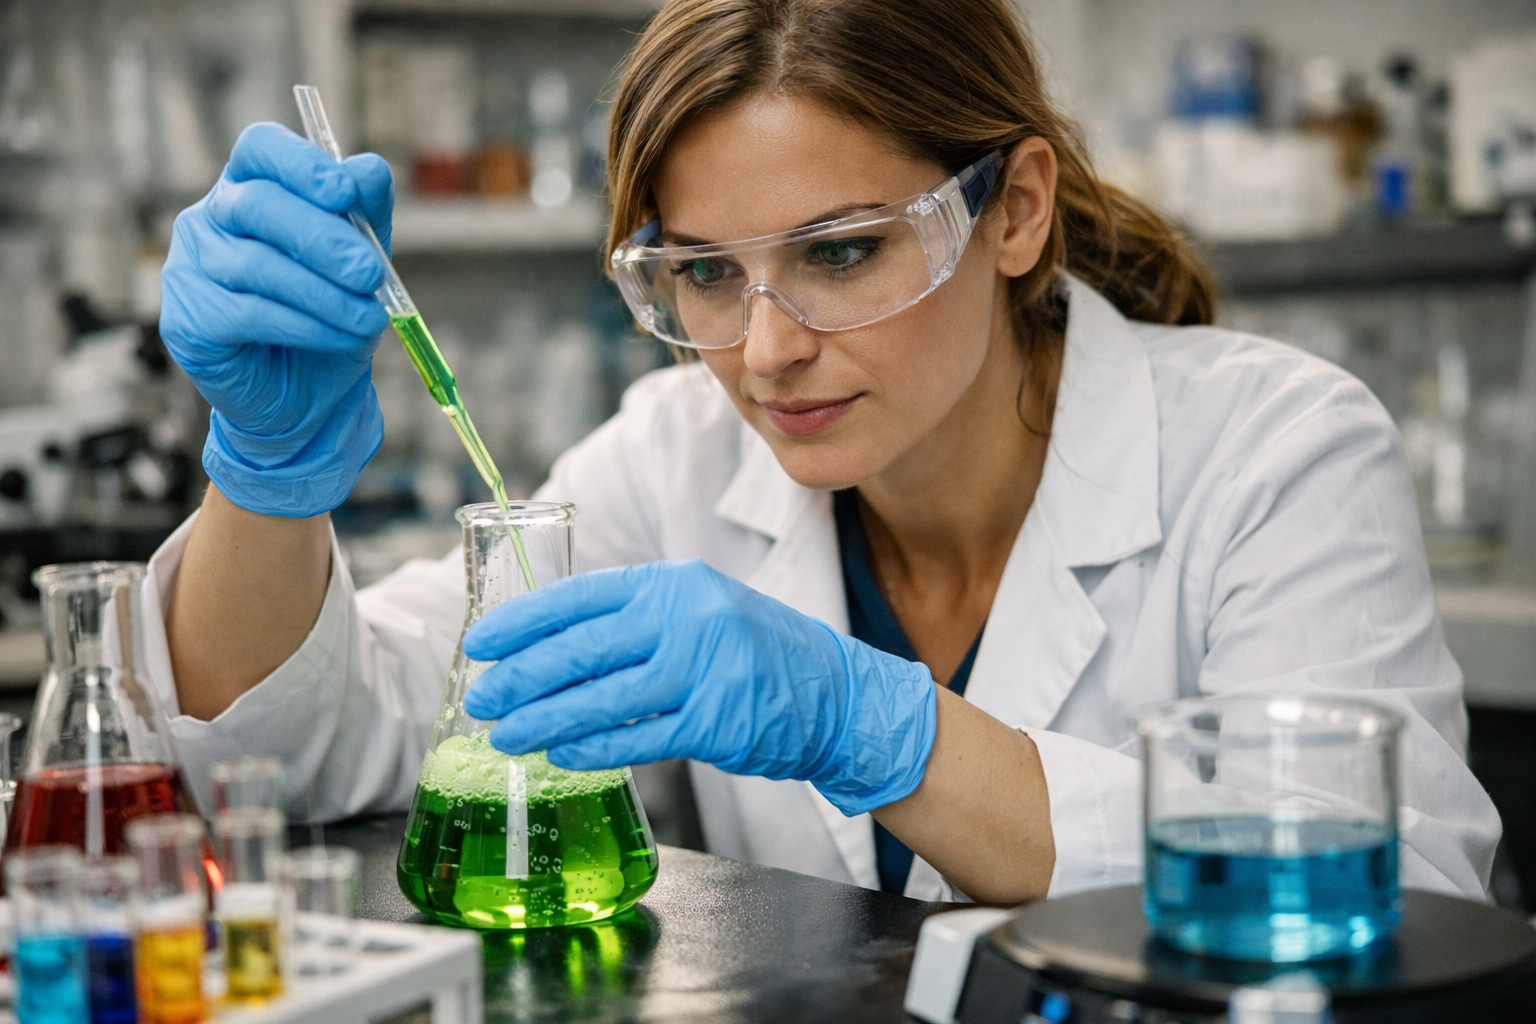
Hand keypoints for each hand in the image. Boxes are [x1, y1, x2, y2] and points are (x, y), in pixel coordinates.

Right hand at [160, 122, 393, 516]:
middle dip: (322, 239)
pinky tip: (342, 337)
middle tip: (370, 273)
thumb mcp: (360, 262)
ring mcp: (189, 267)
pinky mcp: (186, 319)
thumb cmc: (330, 315)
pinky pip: (248, 314)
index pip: (260, 149)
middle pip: (258, 204)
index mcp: (251, 187)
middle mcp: (210, 219)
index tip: (344, 192)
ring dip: (323, 294)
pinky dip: (305, 325)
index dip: (300, 164)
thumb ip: (366, 213)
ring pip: (257, 266)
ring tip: (369, 318)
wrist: (308, 396)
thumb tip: (369, 170)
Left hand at [461, 559, 938, 816]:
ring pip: (601, 698)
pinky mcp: (716, 722)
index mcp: (674, 583)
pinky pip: (637, 737)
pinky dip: (593, 748)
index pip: (581, 596)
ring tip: (506, 736)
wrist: (834, 692)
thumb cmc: (754, 651)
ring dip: (544, 721)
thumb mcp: (698, 610)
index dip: (524, 621)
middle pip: (582, 648)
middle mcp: (687, 618)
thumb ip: (635, 619)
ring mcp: (705, 670)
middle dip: (521, 677)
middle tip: (483, 698)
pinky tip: (562, 754)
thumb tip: (549, 646)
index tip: (481, 643)